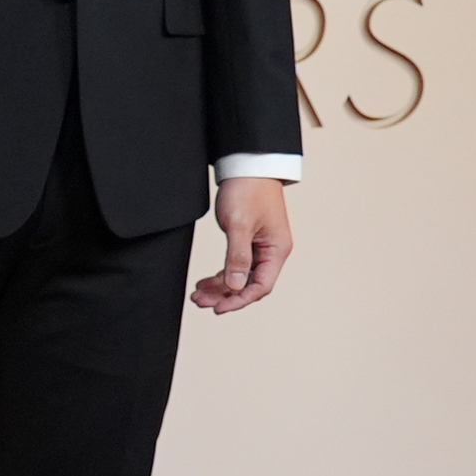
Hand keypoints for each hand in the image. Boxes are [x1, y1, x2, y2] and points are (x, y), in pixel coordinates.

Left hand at [191, 177, 292, 313]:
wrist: (248, 167)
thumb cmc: (248, 190)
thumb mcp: (239, 225)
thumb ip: (237, 257)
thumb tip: (234, 286)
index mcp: (277, 250)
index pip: (260, 286)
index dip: (239, 300)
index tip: (218, 308)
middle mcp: (272, 252)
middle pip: (249, 285)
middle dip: (225, 295)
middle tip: (200, 301)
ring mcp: (261, 247)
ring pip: (240, 277)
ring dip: (220, 287)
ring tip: (198, 294)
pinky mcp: (249, 241)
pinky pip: (236, 265)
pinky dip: (221, 274)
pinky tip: (206, 281)